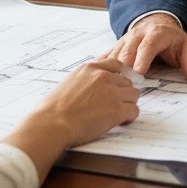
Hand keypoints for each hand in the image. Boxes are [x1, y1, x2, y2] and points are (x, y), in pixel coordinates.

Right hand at [2, 57, 138, 180]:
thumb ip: (84, 80)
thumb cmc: (52, 109)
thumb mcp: (68, 82)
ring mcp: (112, 92)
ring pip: (133, 95)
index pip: (115, 64)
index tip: (118, 85)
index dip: (119, 76)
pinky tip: (120, 122)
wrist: (52, 123)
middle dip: (122, 94)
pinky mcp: (117, 109)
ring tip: (117, 115)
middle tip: (114, 106)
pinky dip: (129, 118)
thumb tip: (90, 88)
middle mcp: (103, 76)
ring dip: (127, 105)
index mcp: (90, 68)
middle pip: (126, 81)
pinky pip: (134, 111)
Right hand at [101, 12, 186, 83]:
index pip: (148, 45)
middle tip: (122, 83)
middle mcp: (137, 34)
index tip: (139, 72)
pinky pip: (106, 55)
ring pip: (115, 53)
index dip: (142, 58)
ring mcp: (125, 39)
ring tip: (107, 84)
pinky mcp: (116, 46)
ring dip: (111, 68)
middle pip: (128, 50)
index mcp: (156, 34)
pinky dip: (100, 65)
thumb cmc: (171, 40)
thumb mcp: (186, 47)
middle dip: (124, 66)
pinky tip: (93, 76)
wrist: (157, 23)